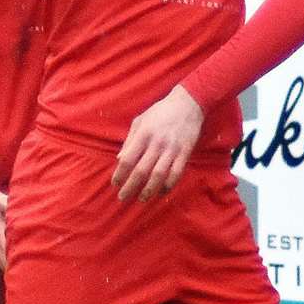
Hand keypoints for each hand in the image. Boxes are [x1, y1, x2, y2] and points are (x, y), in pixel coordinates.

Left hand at [112, 86, 204, 201]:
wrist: (188, 104)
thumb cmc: (160, 112)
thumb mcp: (140, 121)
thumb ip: (129, 140)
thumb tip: (119, 160)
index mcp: (143, 134)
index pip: (128, 159)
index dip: (120, 174)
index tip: (115, 184)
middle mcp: (157, 143)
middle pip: (141, 171)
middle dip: (130, 187)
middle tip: (123, 197)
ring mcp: (172, 149)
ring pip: (158, 176)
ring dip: (149, 190)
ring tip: (142, 199)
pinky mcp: (185, 153)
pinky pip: (176, 174)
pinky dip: (168, 186)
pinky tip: (161, 192)